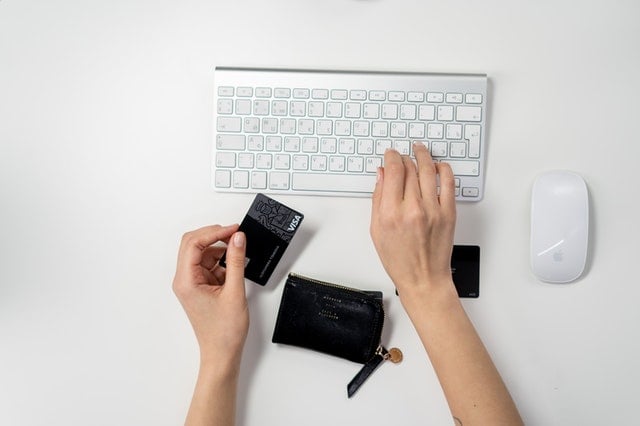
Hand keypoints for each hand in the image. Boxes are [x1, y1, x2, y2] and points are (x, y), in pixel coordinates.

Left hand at [173, 224, 248, 367]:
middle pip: (193, 244)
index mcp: (186, 281)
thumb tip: (238, 238)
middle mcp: (184, 280)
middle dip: (214, 236)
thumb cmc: (224, 331)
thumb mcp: (234, 291)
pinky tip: (234, 267)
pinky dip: (221, 262)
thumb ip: (236, 261)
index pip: (194, 244)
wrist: (222, 353)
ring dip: (219, 250)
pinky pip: (209, 265)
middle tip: (235, 234)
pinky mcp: (200, 286)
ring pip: (202, 253)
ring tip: (238, 253)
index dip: (214, 232)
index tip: (233, 229)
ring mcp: (191, 283)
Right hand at [370, 143, 456, 306]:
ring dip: (423, 156)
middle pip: (410, 168)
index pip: (393, 171)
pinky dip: (443, 169)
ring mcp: (433, 210)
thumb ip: (378, 199)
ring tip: (420, 150)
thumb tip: (381, 175)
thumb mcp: (377, 230)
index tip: (390, 154)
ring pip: (429, 170)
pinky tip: (437, 166)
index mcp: (391, 213)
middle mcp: (412, 209)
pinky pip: (448, 182)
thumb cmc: (399, 260)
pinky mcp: (448, 213)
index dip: (391, 157)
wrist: (424, 279)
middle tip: (402, 155)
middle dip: (404, 157)